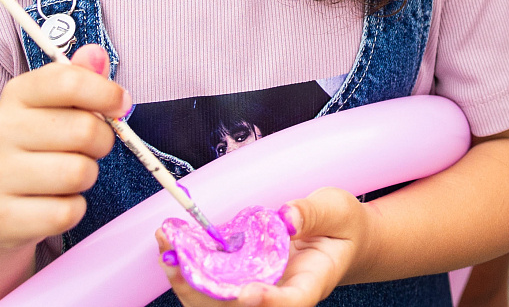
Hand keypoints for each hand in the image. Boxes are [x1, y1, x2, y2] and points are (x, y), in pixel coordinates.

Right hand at [0, 43, 122, 251]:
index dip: (106, 93)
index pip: (69, 82)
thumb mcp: (56, 106)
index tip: (120, 105)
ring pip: (79, 173)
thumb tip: (96, 54)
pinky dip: (73, 209)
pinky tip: (54, 202)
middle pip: (84, 131)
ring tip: (68, 174)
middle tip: (90, 148)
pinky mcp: (1, 217)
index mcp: (16, 94)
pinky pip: (67, 212)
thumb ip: (81, 78)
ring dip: (87, 177)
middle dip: (102, 142)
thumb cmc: (38, 146)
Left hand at [157, 187, 369, 306]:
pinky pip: (210, 287)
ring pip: (217, 304)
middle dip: (204, 290)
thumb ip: (312, 213)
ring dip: (187, 280)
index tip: (248, 292)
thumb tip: (286, 217)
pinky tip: (172, 249)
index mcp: (311, 283)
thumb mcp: (337, 211)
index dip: (268, 302)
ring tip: (167, 249)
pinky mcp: (240, 282)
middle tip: (178, 258)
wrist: (337, 240)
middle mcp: (279, 296)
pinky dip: (188, 270)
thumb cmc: (340, 227)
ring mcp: (257, 293)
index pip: (291, 302)